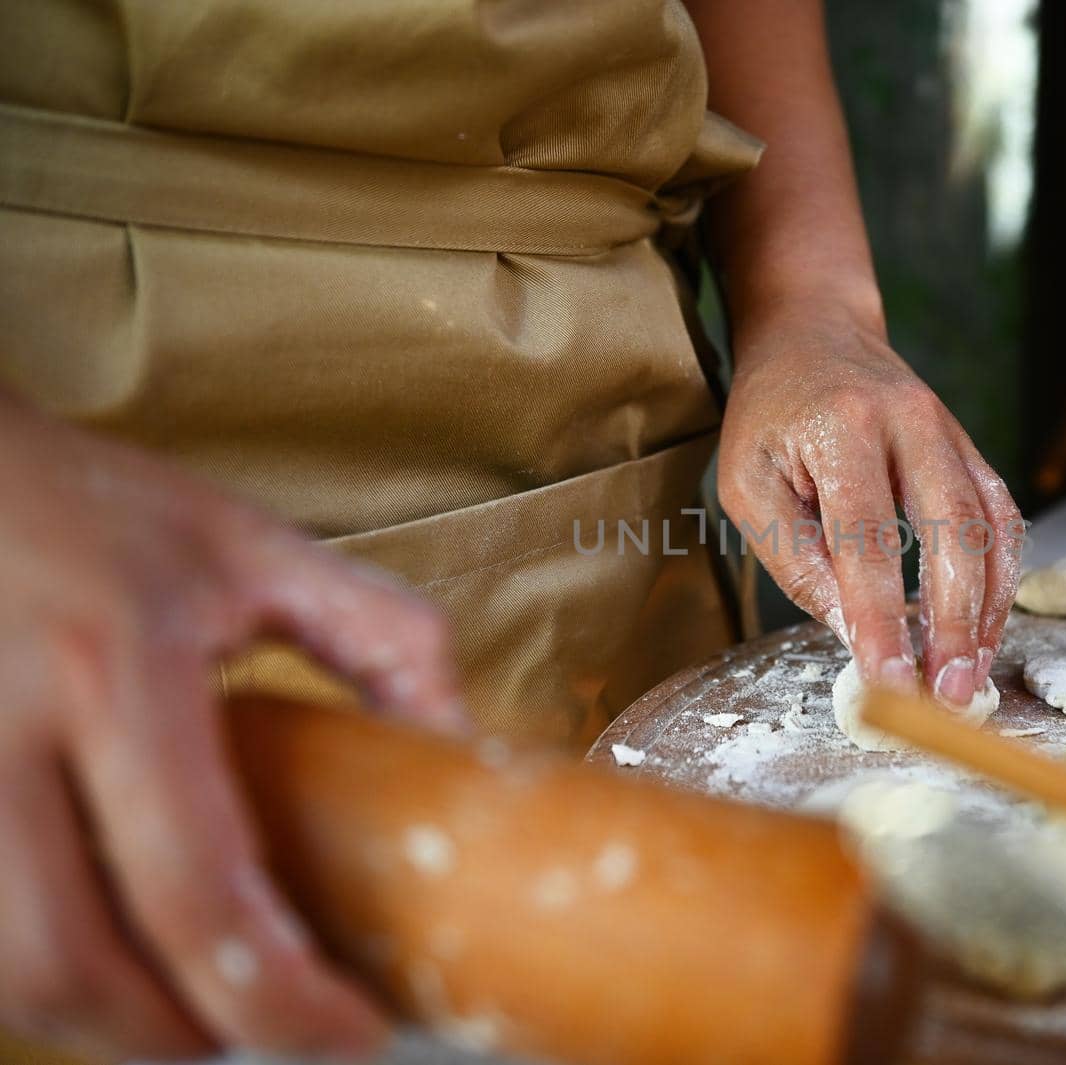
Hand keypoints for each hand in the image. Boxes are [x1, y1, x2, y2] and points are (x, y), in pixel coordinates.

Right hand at [0, 396, 465, 1059]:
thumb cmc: (99, 508)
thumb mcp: (255, 547)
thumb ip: (377, 633)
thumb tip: (456, 741)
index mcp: (117, 670)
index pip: (198, 888)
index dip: (277, 997)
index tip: (346, 1035)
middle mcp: (4, 731)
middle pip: (69, 964)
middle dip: (174, 1041)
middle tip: (258, 1043)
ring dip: (98, 1025)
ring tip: (188, 1015)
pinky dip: (33, 975)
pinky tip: (105, 958)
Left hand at [717, 298, 1023, 705]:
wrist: (815, 334)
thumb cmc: (770, 417)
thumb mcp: (749, 487)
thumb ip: (798, 560)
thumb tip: (852, 633)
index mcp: (840, 429)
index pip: (867, 539)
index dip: (881, 618)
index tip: (889, 683)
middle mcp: (909, 422)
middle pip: (952, 532)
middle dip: (952, 623)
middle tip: (946, 693)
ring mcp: (950, 430)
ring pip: (991, 527)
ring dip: (987, 610)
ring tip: (968, 674)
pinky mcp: (970, 447)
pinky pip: (1002, 517)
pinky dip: (1001, 578)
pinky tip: (983, 627)